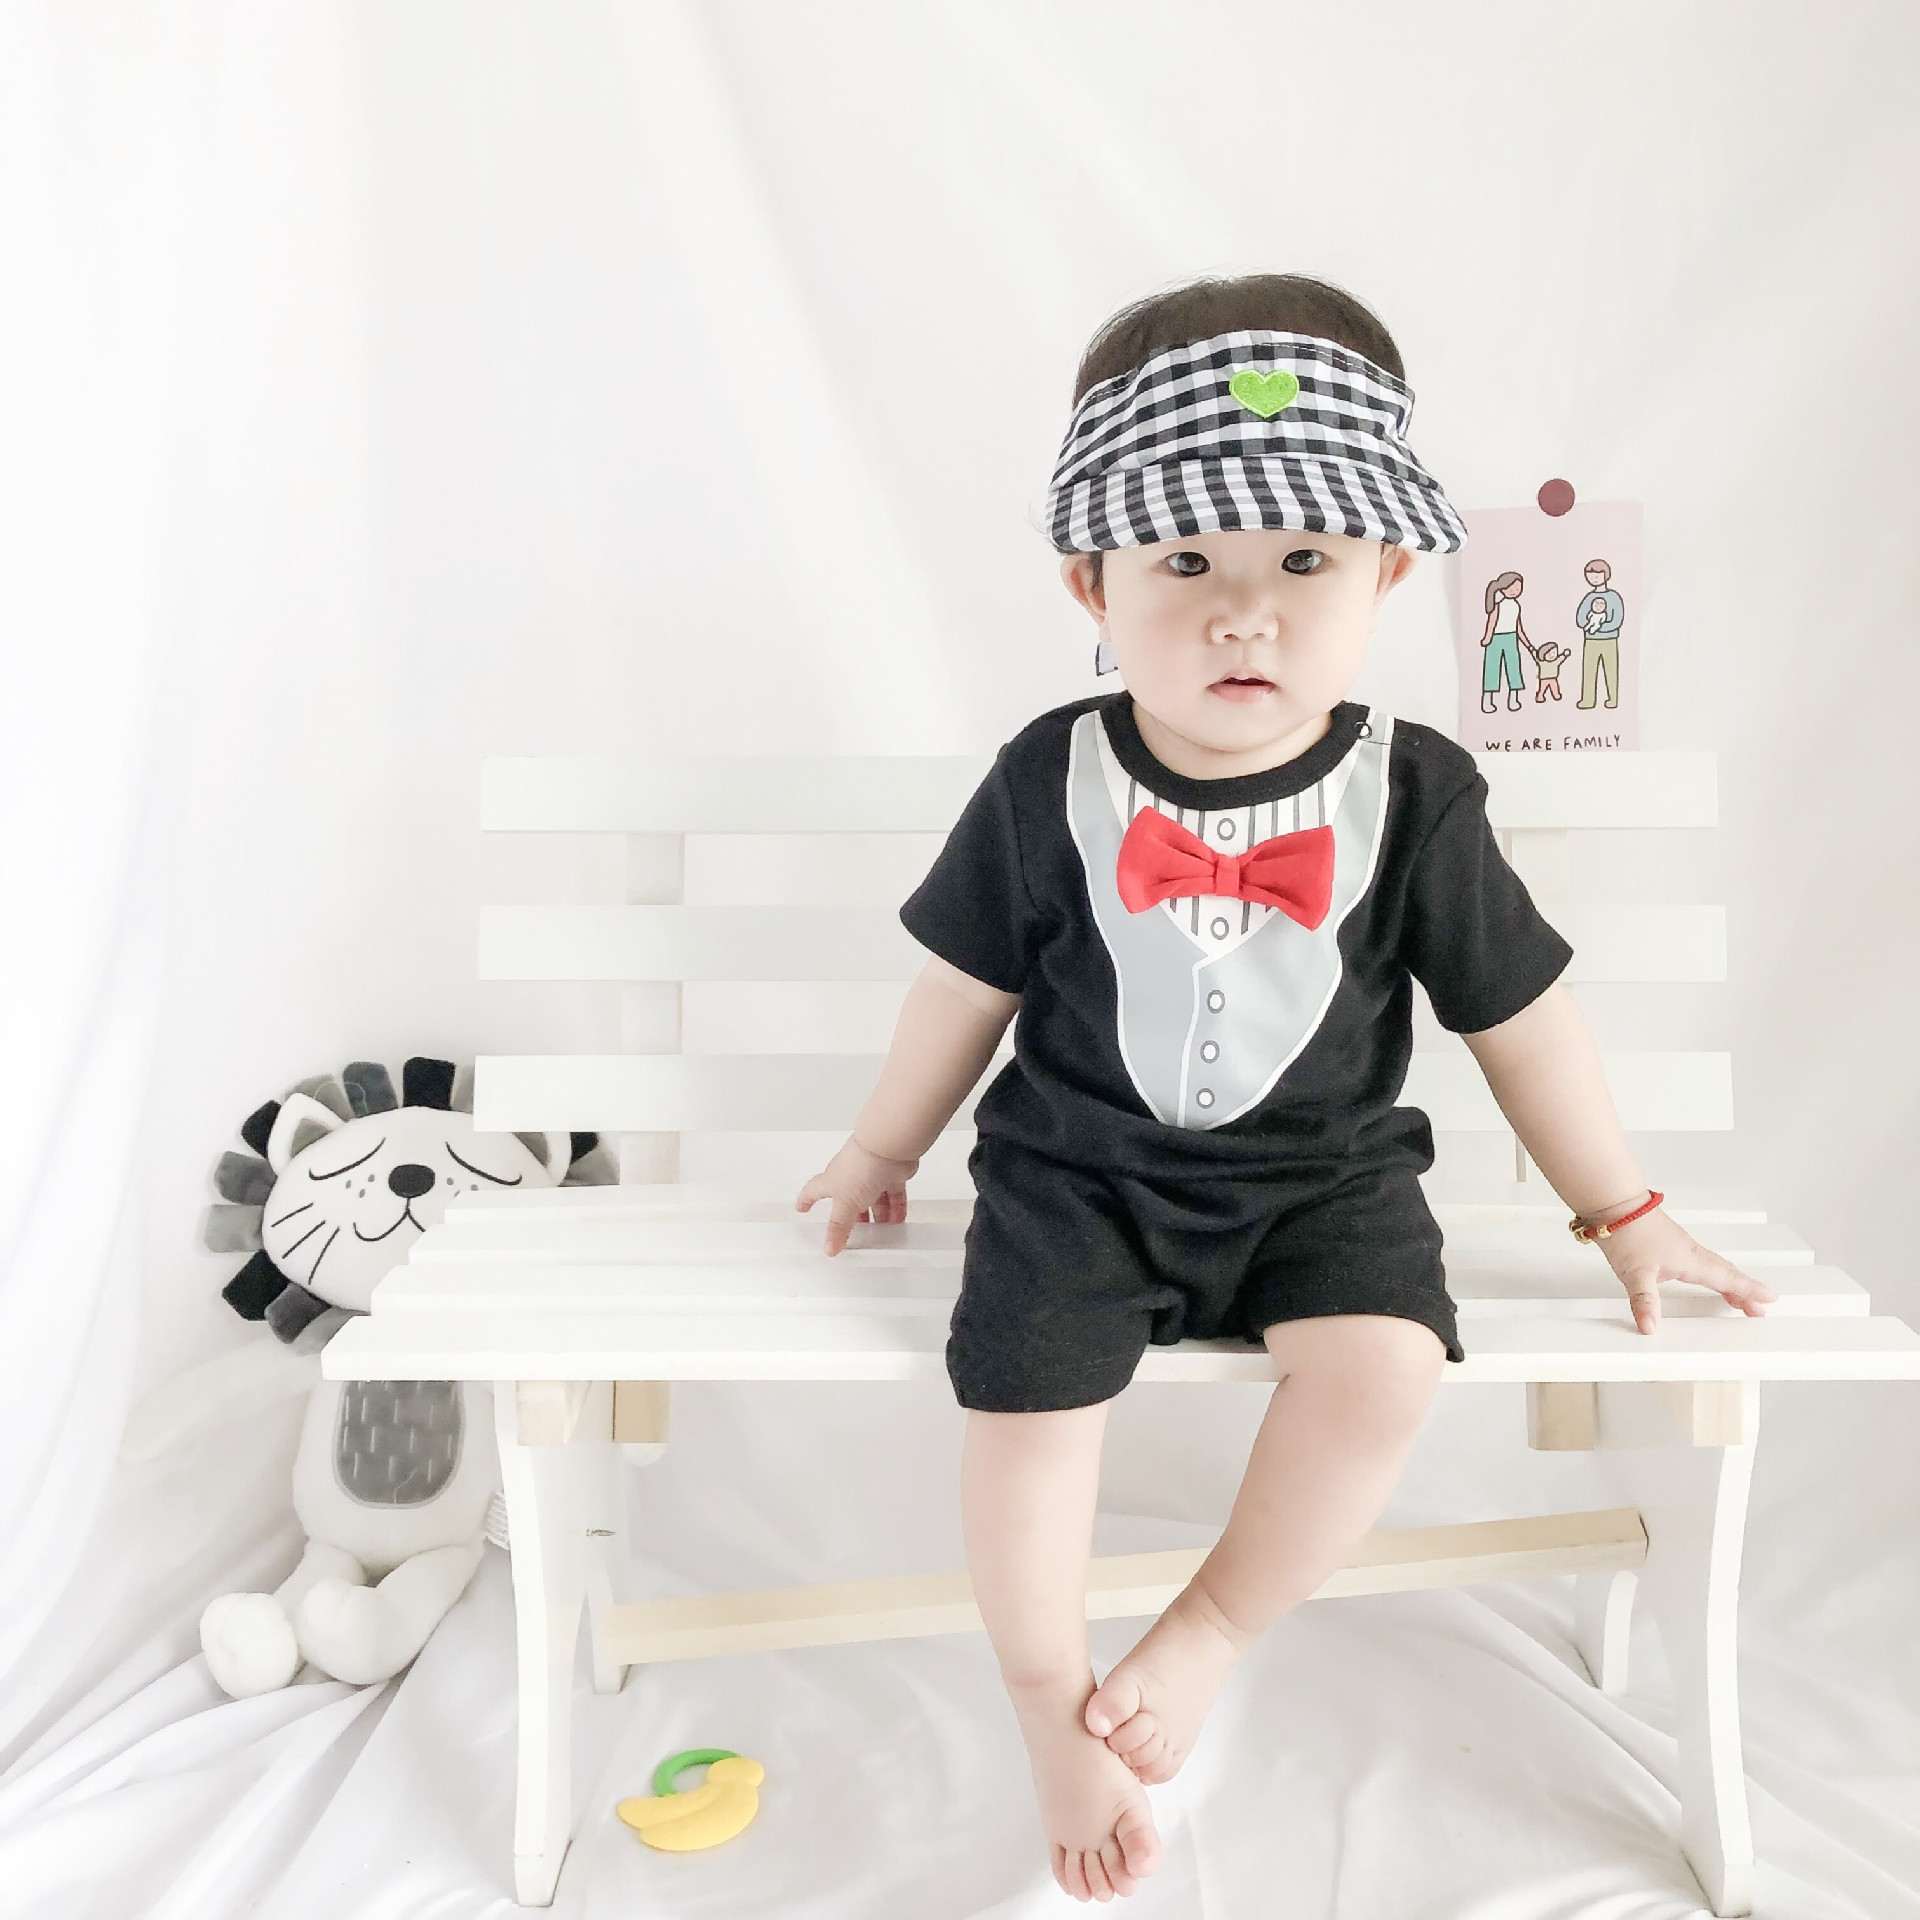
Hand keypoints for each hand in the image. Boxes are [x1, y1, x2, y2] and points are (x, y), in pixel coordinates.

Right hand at [795, 1135, 919, 1255]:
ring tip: (882, 1231)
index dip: (806, 1200)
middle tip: (854, 1231)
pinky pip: (893, 1194)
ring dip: (878, 1215)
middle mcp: (851, 1177)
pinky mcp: (891, 1174)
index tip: (801, 1207)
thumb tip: (829, 1246)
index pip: (814, 1191)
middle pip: (849, 1200)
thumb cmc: (861, 1166)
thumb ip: (839, 1227)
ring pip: (874, 1199)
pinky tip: (898, 1218)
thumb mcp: (845, 1205)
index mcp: (832, 1181)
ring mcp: (872, 1175)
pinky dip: (896, 1207)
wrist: (889, 1149)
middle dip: (853, 1217)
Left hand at [1586, 1202, 1777, 1332]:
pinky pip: (1697, 1263)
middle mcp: (1690, 1253)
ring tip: (1736, 1300)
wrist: (1613, 1204)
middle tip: (1757, 1310)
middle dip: (1743, 1292)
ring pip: (1711, 1268)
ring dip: (1727, 1283)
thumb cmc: (1629, 1232)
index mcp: (1692, 1261)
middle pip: (1724, 1275)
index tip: (1770, 1299)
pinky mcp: (1666, 1244)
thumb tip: (1650, 1327)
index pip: (1727, 1279)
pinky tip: (1698, 1278)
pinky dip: (1708, 1273)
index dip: (1749, 1291)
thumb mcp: (1636, 1273)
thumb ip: (1645, 1301)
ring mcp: (1679, 1247)